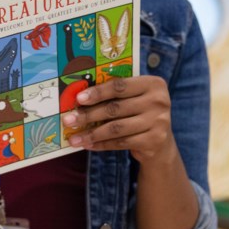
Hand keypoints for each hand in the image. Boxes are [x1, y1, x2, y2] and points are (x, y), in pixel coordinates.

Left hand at [61, 76, 175, 164]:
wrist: (160, 141)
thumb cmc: (138, 112)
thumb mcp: (133, 98)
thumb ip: (114, 94)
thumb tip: (79, 98)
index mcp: (153, 84)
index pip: (120, 86)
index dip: (97, 92)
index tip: (78, 99)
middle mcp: (159, 101)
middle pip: (115, 108)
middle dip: (88, 115)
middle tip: (68, 120)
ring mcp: (159, 122)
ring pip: (116, 128)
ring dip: (91, 134)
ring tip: (74, 138)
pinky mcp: (154, 141)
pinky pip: (121, 143)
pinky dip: (101, 144)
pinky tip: (87, 145)